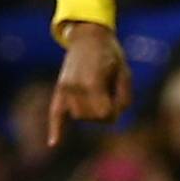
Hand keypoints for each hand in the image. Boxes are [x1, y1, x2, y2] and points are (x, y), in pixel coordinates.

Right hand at [47, 24, 132, 146]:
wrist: (88, 36)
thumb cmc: (111, 54)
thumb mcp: (125, 73)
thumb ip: (123, 98)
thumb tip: (113, 116)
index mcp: (93, 83)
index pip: (105, 114)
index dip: (115, 111)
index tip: (118, 98)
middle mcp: (75, 88)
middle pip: (91, 117)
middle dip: (104, 111)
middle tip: (110, 92)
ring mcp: (65, 89)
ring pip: (78, 116)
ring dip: (89, 112)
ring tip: (97, 92)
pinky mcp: (59, 89)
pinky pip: (54, 113)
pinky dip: (55, 129)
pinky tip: (53, 144)